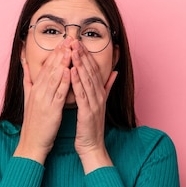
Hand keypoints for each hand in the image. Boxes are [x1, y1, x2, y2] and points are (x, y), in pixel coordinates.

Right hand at [14, 38, 72, 163]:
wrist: (32, 143)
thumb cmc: (34, 123)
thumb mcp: (28, 98)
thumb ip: (27, 80)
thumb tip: (23, 63)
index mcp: (35, 89)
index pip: (46, 67)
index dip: (54, 54)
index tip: (62, 41)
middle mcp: (38, 92)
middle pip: (49, 69)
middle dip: (59, 53)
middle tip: (68, 39)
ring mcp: (43, 100)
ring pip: (54, 77)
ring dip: (62, 62)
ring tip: (69, 49)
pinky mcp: (50, 109)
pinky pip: (58, 93)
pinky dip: (62, 81)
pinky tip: (68, 71)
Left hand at [70, 40, 117, 172]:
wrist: (92, 147)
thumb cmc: (91, 127)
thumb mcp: (99, 104)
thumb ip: (106, 87)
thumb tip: (115, 72)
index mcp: (99, 93)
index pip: (93, 70)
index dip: (86, 55)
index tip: (79, 42)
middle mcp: (99, 96)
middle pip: (90, 71)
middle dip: (82, 55)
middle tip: (74, 39)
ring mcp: (94, 103)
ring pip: (86, 79)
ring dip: (79, 63)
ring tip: (72, 50)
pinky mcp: (88, 112)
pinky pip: (82, 94)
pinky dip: (76, 81)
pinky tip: (71, 71)